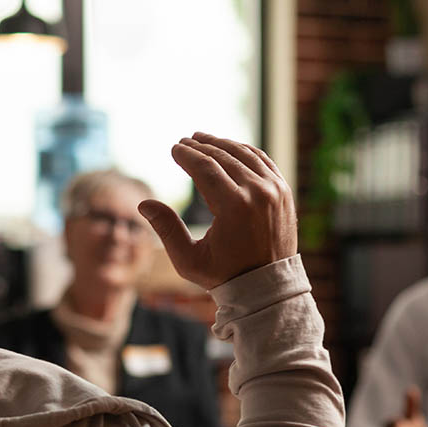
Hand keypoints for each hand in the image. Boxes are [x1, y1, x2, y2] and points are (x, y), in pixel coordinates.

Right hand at [137, 132, 297, 289]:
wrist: (267, 286)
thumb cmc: (225, 275)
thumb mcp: (189, 260)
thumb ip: (166, 230)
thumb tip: (143, 204)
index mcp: (235, 207)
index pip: (205, 168)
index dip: (187, 155)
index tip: (174, 148)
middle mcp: (258, 193)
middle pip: (223, 156)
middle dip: (201, 146)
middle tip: (185, 141)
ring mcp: (275, 190)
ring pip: (244, 154)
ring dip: (222, 144)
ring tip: (203, 140)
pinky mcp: (284, 192)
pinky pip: (263, 161)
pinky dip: (244, 151)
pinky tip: (230, 149)